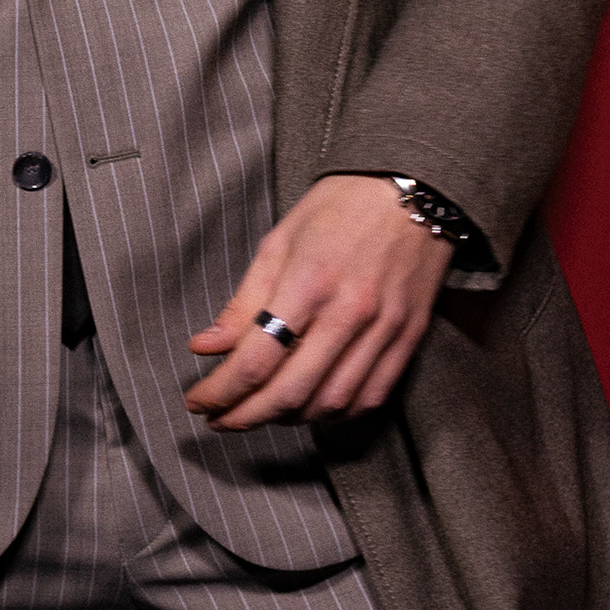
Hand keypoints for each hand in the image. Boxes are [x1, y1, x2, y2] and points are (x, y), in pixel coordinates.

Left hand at [185, 175, 453, 429]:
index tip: (198, 401)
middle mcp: (349, 311)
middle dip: (246, 416)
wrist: (411, 189)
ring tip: (262, 411)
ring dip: (288, 419)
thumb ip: (243, 302)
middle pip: (290, 392)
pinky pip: (371, 396)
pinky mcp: (409, 337)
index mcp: (309, 281)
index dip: (220, 392)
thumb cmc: (339, 207)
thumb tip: (204, 348)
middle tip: (220, 420)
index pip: (256, 359)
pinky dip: (336, 413)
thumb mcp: (279, 241)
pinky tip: (311, 407)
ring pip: (331, 403)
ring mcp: (384, 328)